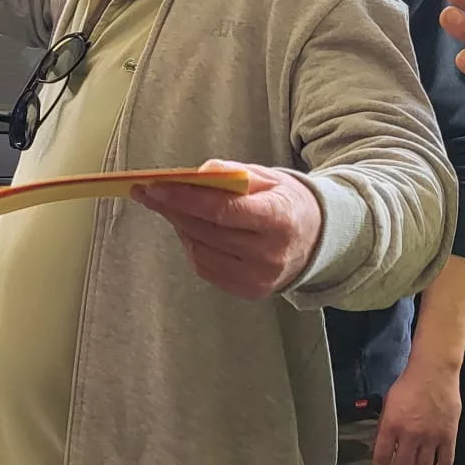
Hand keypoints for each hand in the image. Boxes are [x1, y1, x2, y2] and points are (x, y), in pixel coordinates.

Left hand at [130, 160, 322, 300]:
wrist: (317, 238)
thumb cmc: (286, 201)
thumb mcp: (269, 177)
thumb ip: (233, 173)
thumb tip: (198, 173)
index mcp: (279, 219)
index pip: (223, 211)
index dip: (185, 199)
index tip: (154, 187)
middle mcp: (270, 254)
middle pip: (207, 231)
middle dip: (172, 209)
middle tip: (147, 192)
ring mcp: (260, 277)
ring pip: (201, 250)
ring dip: (179, 227)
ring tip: (168, 206)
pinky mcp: (251, 291)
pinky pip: (206, 268)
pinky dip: (192, 245)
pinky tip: (189, 228)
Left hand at [373, 360, 461, 464]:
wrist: (433, 372)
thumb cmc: (410, 383)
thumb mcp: (388, 403)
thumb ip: (386, 424)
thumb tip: (384, 442)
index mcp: (391, 425)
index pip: (382, 457)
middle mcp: (410, 435)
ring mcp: (430, 437)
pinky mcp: (448, 436)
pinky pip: (446, 461)